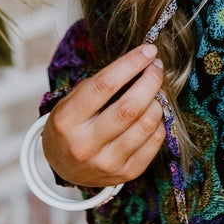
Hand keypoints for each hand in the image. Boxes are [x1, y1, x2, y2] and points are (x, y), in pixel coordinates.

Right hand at [43, 43, 165, 191]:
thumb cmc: (72, 125)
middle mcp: (85, 144)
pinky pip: (154, 143)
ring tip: (156, 91)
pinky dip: (160, 122)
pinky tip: (154, 113)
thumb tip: (142, 63)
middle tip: (157, 67)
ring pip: (146, 125)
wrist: (64, 167)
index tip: (148, 51)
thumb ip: (102, 85)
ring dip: (158, 101)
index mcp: (67, 120)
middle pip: (130, 107)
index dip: (130, 64)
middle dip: (150, 81)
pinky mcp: (126, 173)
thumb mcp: (72, 101)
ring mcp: (106, 162)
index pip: (104, 85)